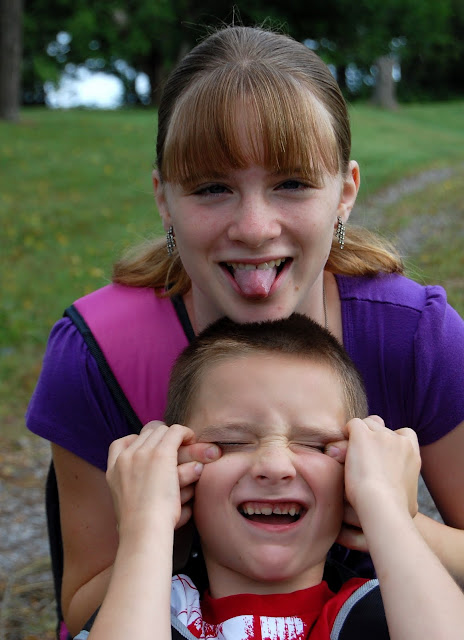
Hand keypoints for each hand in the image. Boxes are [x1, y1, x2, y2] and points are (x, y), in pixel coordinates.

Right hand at [106, 422, 221, 533]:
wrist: (143, 532)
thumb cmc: (140, 530)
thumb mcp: (126, 507)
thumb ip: (130, 492)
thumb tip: (141, 492)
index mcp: (112, 471)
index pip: (121, 443)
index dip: (137, 442)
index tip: (151, 449)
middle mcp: (125, 458)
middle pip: (146, 435)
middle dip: (162, 438)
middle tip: (176, 446)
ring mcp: (142, 454)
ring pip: (162, 431)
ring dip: (176, 438)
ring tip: (187, 444)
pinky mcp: (161, 454)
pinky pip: (176, 431)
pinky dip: (186, 433)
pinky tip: (192, 440)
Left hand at [344, 416, 419, 520]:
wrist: (382, 506)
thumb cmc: (396, 511)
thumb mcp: (411, 502)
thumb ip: (408, 490)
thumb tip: (406, 498)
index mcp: (413, 454)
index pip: (405, 434)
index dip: (392, 439)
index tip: (381, 452)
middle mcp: (399, 440)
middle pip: (382, 428)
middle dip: (372, 436)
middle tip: (362, 454)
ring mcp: (382, 436)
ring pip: (367, 423)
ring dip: (358, 435)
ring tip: (350, 454)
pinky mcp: (363, 436)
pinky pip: (353, 424)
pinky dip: (347, 432)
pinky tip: (342, 449)